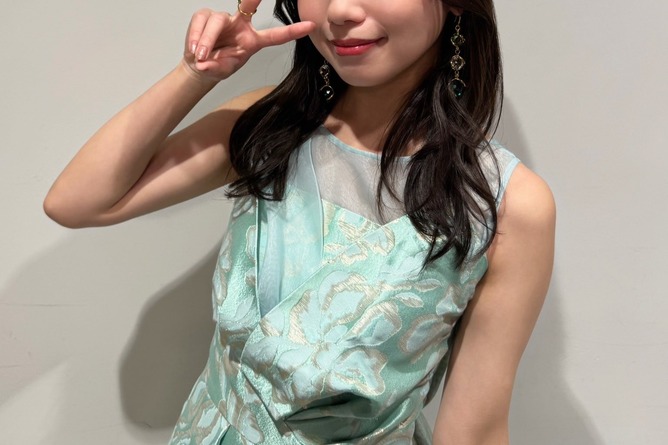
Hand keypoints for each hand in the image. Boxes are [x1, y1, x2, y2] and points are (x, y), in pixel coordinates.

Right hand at [182, 0, 314, 81]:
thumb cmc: (217, 66)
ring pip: (217, 20)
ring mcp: (223, 19)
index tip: (310, 26)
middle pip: (247, 6)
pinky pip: (201, 21)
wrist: (198, 65)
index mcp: (252, 40)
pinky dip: (196, 36)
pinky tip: (194, 50)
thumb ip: (216, 67)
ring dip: (207, 40)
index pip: (274, 35)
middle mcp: (240, 25)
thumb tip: (204, 63)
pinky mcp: (204, 16)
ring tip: (201, 56)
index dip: (292, 31)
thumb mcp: (221, 70)